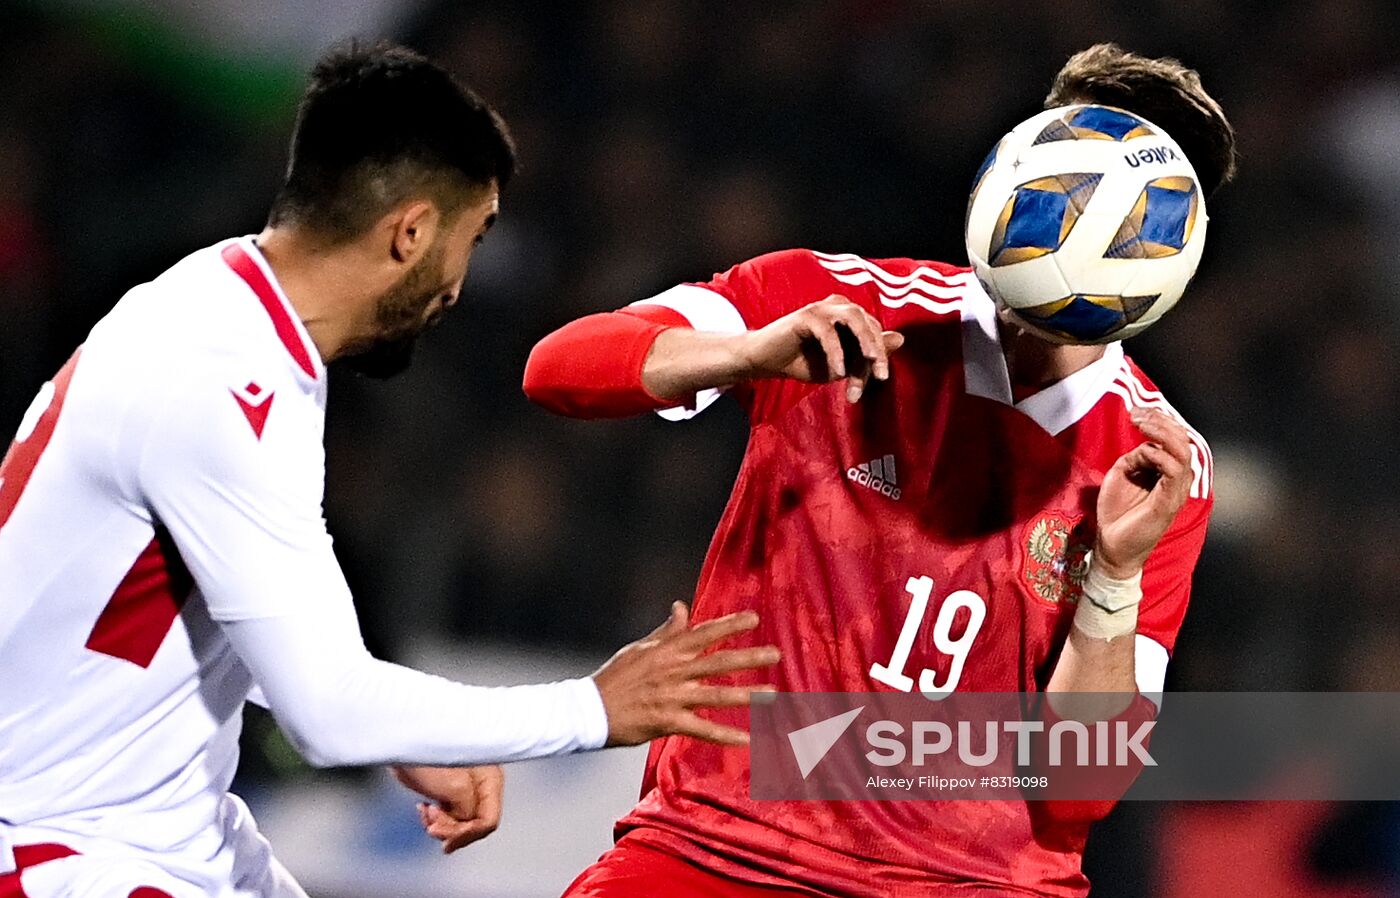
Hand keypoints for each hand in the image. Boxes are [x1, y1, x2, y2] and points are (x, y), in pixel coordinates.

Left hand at [392, 764, 503, 853]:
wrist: (403, 736)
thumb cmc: (430, 753)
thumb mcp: (455, 788)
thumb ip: (467, 812)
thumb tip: (465, 823)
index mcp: (490, 780)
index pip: (489, 820)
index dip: (468, 834)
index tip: (446, 841)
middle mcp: (481, 784)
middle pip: (473, 823)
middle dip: (451, 829)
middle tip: (431, 825)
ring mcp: (464, 785)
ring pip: (459, 820)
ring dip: (440, 823)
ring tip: (425, 812)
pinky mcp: (448, 786)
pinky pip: (447, 813)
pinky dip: (434, 817)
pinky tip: (423, 808)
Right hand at [592, 602, 779, 746]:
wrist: (589, 709)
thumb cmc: (616, 677)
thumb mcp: (640, 648)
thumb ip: (667, 630)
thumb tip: (681, 606)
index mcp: (667, 651)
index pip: (704, 633)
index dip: (730, 624)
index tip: (755, 617)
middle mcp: (674, 671)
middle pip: (718, 662)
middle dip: (749, 658)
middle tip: (776, 654)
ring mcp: (672, 697)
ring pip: (717, 695)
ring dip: (747, 696)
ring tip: (773, 696)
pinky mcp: (667, 722)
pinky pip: (703, 730)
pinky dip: (726, 735)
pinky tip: (748, 739)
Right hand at [737, 295, 904, 401]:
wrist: (766, 362)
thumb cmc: (804, 362)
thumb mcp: (842, 365)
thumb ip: (867, 355)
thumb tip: (901, 339)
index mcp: (849, 317)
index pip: (874, 333)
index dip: (879, 357)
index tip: (877, 382)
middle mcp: (839, 307)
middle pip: (869, 324)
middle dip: (878, 350)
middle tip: (881, 376)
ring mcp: (822, 309)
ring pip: (854, 319)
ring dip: (865, 341)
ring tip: (870, 363)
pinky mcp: (805, 316)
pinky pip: (828, 332)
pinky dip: (836, 352)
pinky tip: (837, 372)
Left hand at [1094, 409, 1193, 578]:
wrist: (1112, 544)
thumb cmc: (1118, 511)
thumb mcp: (1122, 474)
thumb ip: (1136, 457)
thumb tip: (1146, 446)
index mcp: (1167, 471)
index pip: (1175, 438)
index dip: (1160, 419)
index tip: (1137, 410)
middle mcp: (1177, 479)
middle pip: (1183, 440)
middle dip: (1161, 421)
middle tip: (1138, 413)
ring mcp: (1176, 491)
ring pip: (1183, 452)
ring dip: (1163, 433)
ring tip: (1141, 424)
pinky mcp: (1169, 503)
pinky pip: (1175, 473)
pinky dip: (1161, 457)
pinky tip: (1145, 451)